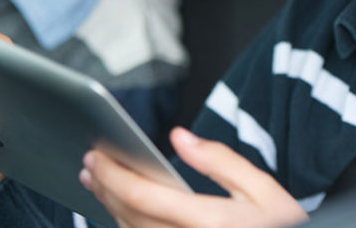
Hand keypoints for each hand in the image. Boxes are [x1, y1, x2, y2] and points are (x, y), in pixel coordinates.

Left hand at [80, 127, 308, 227]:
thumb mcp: (264, 190)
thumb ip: (221, 161)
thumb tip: (179, 137)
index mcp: (210, 223)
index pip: (145, 198)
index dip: (114, 176)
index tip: (97, 157)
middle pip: (129, 218)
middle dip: (104, 188)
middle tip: (91, 164)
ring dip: (109, 208)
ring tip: (99, 183)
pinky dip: (126, 224)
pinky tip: (122, 210)